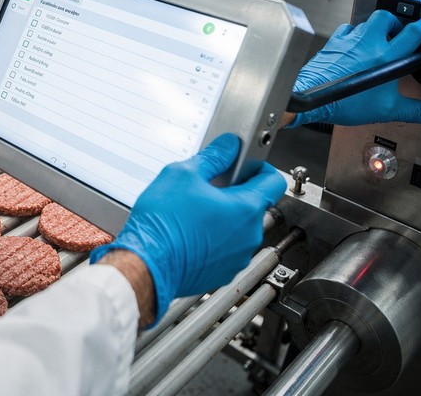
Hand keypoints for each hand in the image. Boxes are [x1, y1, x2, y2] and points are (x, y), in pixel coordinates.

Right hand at [90, 134, 284, 326]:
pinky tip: (191, 233)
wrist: (146, 266)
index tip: (245, 165)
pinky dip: (215, 240)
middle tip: (207, 188)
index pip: (274, 180)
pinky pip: (227, 249)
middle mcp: (249, 236)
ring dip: (224, 218)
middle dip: (234, 193)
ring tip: (194, 213)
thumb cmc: (163, 225)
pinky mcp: (223, 272)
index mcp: (246, 208)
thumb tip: (229, 146)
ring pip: (239, 228)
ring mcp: (237, 257)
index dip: (259, 167)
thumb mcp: (183, 174)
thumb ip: (214, 156)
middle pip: (254, 204)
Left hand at [290, 6, 420, 127]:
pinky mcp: (334, 42)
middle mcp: (368, 43)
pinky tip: (356, 45)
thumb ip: (413, 111)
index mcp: (386, 57)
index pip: (415, 32)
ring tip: (379, 42)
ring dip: (377, 28)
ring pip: (368, 21)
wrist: (313, 99)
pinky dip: (355, 33)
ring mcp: (350, 40)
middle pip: (388, 18)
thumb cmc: (346, 103)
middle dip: (397, 23)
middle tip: (399, 35)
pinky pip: (348, 29)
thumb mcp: (386, 110)